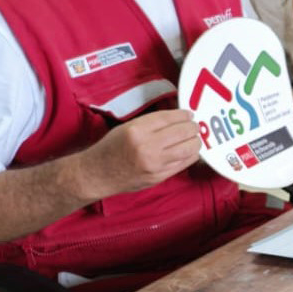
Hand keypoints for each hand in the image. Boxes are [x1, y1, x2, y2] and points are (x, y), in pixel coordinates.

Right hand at [78, 109, 201, 198]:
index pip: (170, 118)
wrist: (97, 174)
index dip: (183, 115)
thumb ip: (151, 123)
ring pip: (189, 148)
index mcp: (137, 130)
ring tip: (193, 138)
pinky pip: (184, 163)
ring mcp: (155, 164)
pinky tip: (189, 151)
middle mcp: (147, 146)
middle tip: (193, 126)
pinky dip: (191, 155)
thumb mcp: (127, 128)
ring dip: (195, 141)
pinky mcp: (159, 177)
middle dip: (192, 127)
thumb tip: (177, 118)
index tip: (189, 114)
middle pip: (183, 132)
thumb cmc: (111, 149)